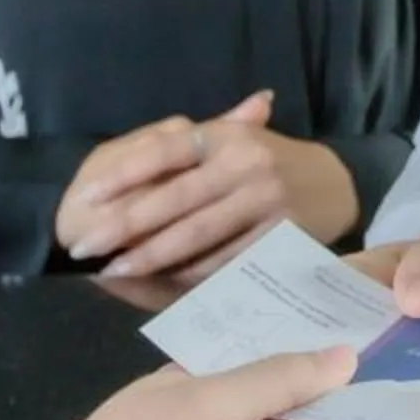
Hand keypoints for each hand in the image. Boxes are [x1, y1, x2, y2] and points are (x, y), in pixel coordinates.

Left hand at [58, 96, 361, 280]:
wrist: (334, 185)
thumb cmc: (266, 162)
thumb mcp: (230, 141)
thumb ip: (179, 146)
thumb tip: (108, 169)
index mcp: (225, 136)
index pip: (164, 152)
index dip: (122, 176)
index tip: (85, 200)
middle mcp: (246, 164)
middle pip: (173, 200)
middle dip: (124, 226)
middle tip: (85, 247)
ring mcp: (265, 201)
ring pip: (196, 236)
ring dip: (150, 257)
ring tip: (112, 271)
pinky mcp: (279, 237)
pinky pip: (224, 261)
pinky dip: (189, 274)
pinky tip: (160, 283)